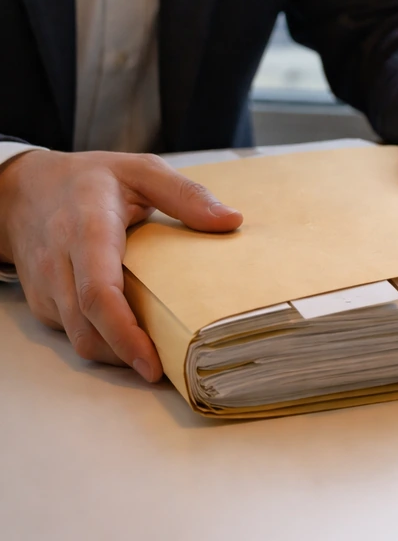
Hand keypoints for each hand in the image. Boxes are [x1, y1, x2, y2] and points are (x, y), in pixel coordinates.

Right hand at [0, 151, 242, 380]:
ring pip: (79, 339)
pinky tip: (134, 341)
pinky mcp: (44, 301)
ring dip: (117, 356)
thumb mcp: (141, 171)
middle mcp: (59, 263)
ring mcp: (47, 286)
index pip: (98, 293)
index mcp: (87, 229)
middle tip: (170, 370)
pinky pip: (73, 333)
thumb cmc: (89, 180)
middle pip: (88, 328)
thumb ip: (186, 194)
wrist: (22, 189)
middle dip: (128, 357)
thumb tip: (232, 220)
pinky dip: (104, 344)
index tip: (153, 362)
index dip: (124, 333)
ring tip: (158, 358)